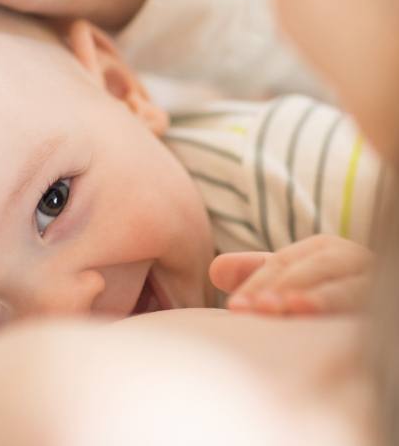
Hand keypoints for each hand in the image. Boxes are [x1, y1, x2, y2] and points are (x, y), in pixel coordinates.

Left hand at [209, 235, 373, 314]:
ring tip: (292, 308)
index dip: (258, 284)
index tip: (235, 308)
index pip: (284, 263)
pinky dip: (357, 330)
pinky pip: (372, 321)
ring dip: (320, 299)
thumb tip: (214, 270)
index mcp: (324, 249)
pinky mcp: (386, 312)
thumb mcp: (293, 277)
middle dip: (284, 286)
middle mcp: (353, 261)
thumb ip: (256, 272)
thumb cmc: (326, 288)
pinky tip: (341, 346)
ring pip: (349, 290)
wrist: (381, 302)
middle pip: (314, 269)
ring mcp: (375, 286)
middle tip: (257, 308)